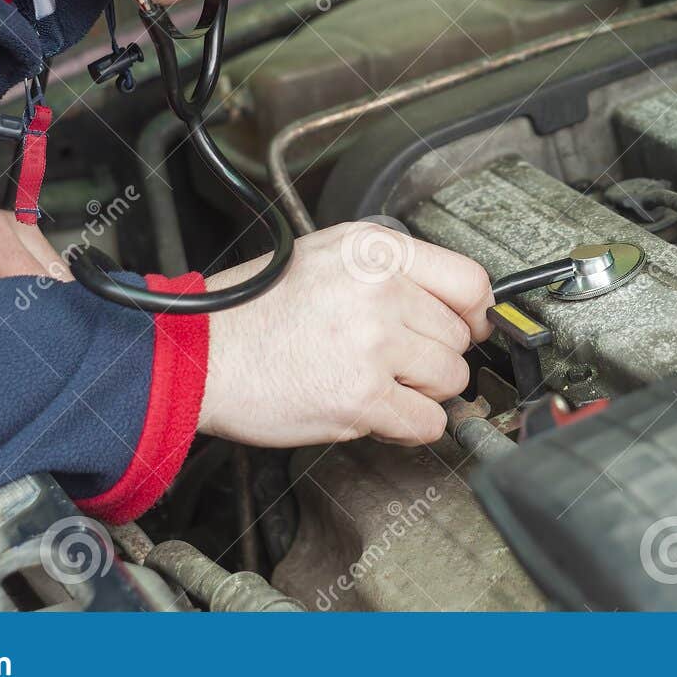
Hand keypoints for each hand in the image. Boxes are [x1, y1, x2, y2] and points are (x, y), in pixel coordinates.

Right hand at [198, 222, 491, 448]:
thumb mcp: (325, 256)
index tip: (471, 327)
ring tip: (379, 383)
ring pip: (450, 379)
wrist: (199, 355)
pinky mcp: (361, 397)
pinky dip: (410, 426)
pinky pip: (427, 422)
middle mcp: (379, 291)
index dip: (477, 312)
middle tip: (395, 361)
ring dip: (423, 391)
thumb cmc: (253, 310)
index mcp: (373, 250)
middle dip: (434, 355)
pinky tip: (379, 413)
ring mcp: (373, 345)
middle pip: (460, 336)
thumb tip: (454, 301)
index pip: (470, 281)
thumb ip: (389, 271)